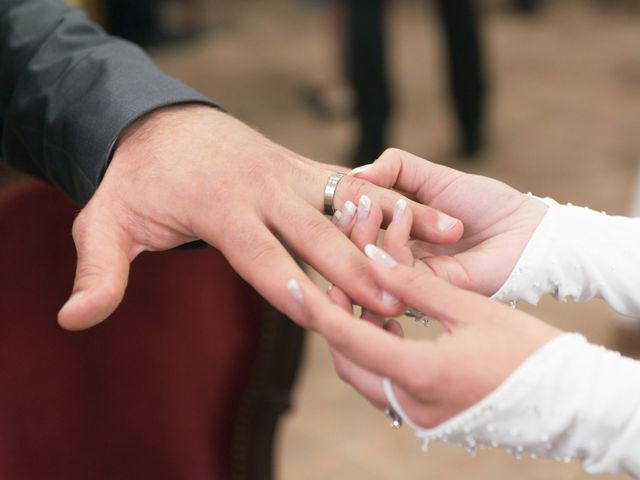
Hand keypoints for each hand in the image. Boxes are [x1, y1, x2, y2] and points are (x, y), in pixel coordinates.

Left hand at [57, 106, 462, 329]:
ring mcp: (288, 173)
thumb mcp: (104, 224)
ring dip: (393, 228)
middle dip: (355, 272)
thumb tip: (73, 320)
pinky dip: (394, 202)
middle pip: (316, 234)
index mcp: (218, 206)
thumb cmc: (137, 184)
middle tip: (393, 306)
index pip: (261, 255)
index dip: (292, 289)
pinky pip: (354, 185)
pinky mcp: (304, 167)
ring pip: (348, 203)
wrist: (162, 127)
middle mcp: (261, 187)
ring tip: (444, 244)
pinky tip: (434, 217)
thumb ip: (97, 272)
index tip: (326, 319)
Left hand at [290, 200, 559, 426]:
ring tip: (363, 290)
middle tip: (334, 278)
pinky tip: (389, 317)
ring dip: (355, 332)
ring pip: (363, 371)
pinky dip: (377, 347)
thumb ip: (416, 285)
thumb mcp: (472, 309)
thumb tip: (373, 258)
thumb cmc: (528, 351)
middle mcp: (411, 404)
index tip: (291, 282)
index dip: (315, 309)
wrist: (567, 400)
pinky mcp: (426, 415)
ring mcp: (417, 415)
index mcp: (421, 375)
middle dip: (334, 318)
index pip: (348, 339)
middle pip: (346, 359)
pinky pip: (384, 380)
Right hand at [351, 149, 548, 295]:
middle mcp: (398, 258)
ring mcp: (410, 275)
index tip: (341, 190)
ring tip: (372, 203)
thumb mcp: (433, 176)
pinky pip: (393, 270)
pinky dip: (391, 238)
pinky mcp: (424, 287)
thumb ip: (394, 169)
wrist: (523, 227)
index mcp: (396, 234)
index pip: (354, 230)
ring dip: (363, 230)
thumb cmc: (484, 202)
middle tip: (350, 201)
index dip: (343, 213)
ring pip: (365, 264)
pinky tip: (404, 214)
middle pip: (352, 252)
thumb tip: (353, 175)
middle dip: (346, 225)